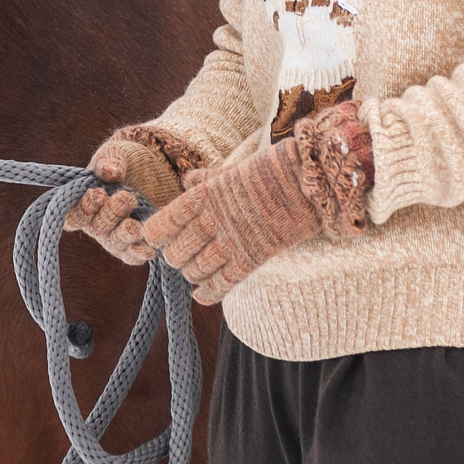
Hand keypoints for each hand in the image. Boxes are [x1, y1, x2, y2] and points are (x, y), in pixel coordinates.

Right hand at [63, 126, 197, 265]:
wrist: (156, 169)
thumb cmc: (126, 162)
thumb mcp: (117, 155)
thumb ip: (110, 162)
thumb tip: (109, 172)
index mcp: (85, 203)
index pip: (73, 215)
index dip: (82, 209)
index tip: (98, 194)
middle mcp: (97, 224)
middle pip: (97, 228)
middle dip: (110, 214)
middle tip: (126, 198)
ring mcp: (116, 236)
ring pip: (115, 243)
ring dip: (124, 235)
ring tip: (134, 226)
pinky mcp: (136, 243)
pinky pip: (133, 255)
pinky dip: (139, 253)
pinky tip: (148, 250)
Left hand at [142, 103, 372, 303]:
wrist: (308, 180)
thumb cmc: (270, 171)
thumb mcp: (231, 170)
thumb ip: (206, 180)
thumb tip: (187, 180)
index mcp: (203, 197)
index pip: (162, 225)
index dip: (155, 234)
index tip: (159, 235)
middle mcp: (212, 221)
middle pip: (175, 253)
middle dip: (175, 256)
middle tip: (181, 252)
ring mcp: (232, 243)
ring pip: (194, 271)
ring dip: (191, 273)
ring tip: (195, 269)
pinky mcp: (251, 260)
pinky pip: (220, 285)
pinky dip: (207, 293)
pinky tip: (202, 293)